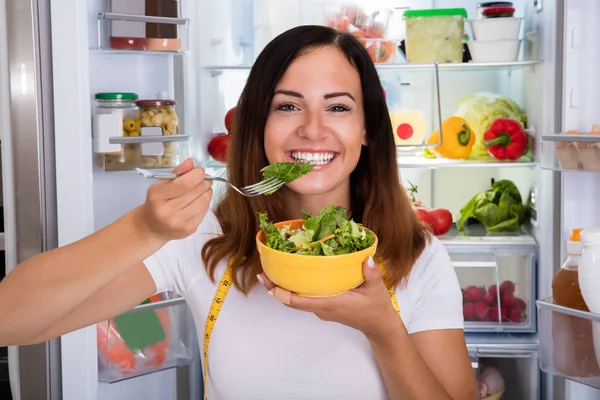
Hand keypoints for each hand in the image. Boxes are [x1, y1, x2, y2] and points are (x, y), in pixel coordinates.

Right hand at [134, 158, 212, 241]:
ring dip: (207, 191)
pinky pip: (205, 211)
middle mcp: (167, 211)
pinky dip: (205, 203)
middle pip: (197, 191)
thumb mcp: (161, 184)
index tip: (200, 170)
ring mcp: (179, 222)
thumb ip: (177, 172)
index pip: (185, 183)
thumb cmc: (157, 202)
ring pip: (204, 201)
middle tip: (204, 178)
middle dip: (205, 181)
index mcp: (157, 196)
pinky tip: (198, 200)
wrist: (151, 227)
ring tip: (202, 189)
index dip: (197, 174)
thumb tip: (191, 162)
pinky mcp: (189, 229)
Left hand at [258, 256, 400, 338]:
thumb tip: (367, 259)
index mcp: (330, 304)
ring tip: (272, 273)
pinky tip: (292, 277)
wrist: (379, 326)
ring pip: (295, 302)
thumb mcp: (376, 289)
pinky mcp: (323, 307)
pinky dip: (294, 290)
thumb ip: (371, 274)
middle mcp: (321, 308)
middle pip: (291, 302)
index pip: (299, 301)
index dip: (281, 292)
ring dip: (283, 290)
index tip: (269, 280)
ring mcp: (321, 309)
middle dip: (276, 289)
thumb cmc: (376, 308)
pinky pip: (303, 300)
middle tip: (263, 273)